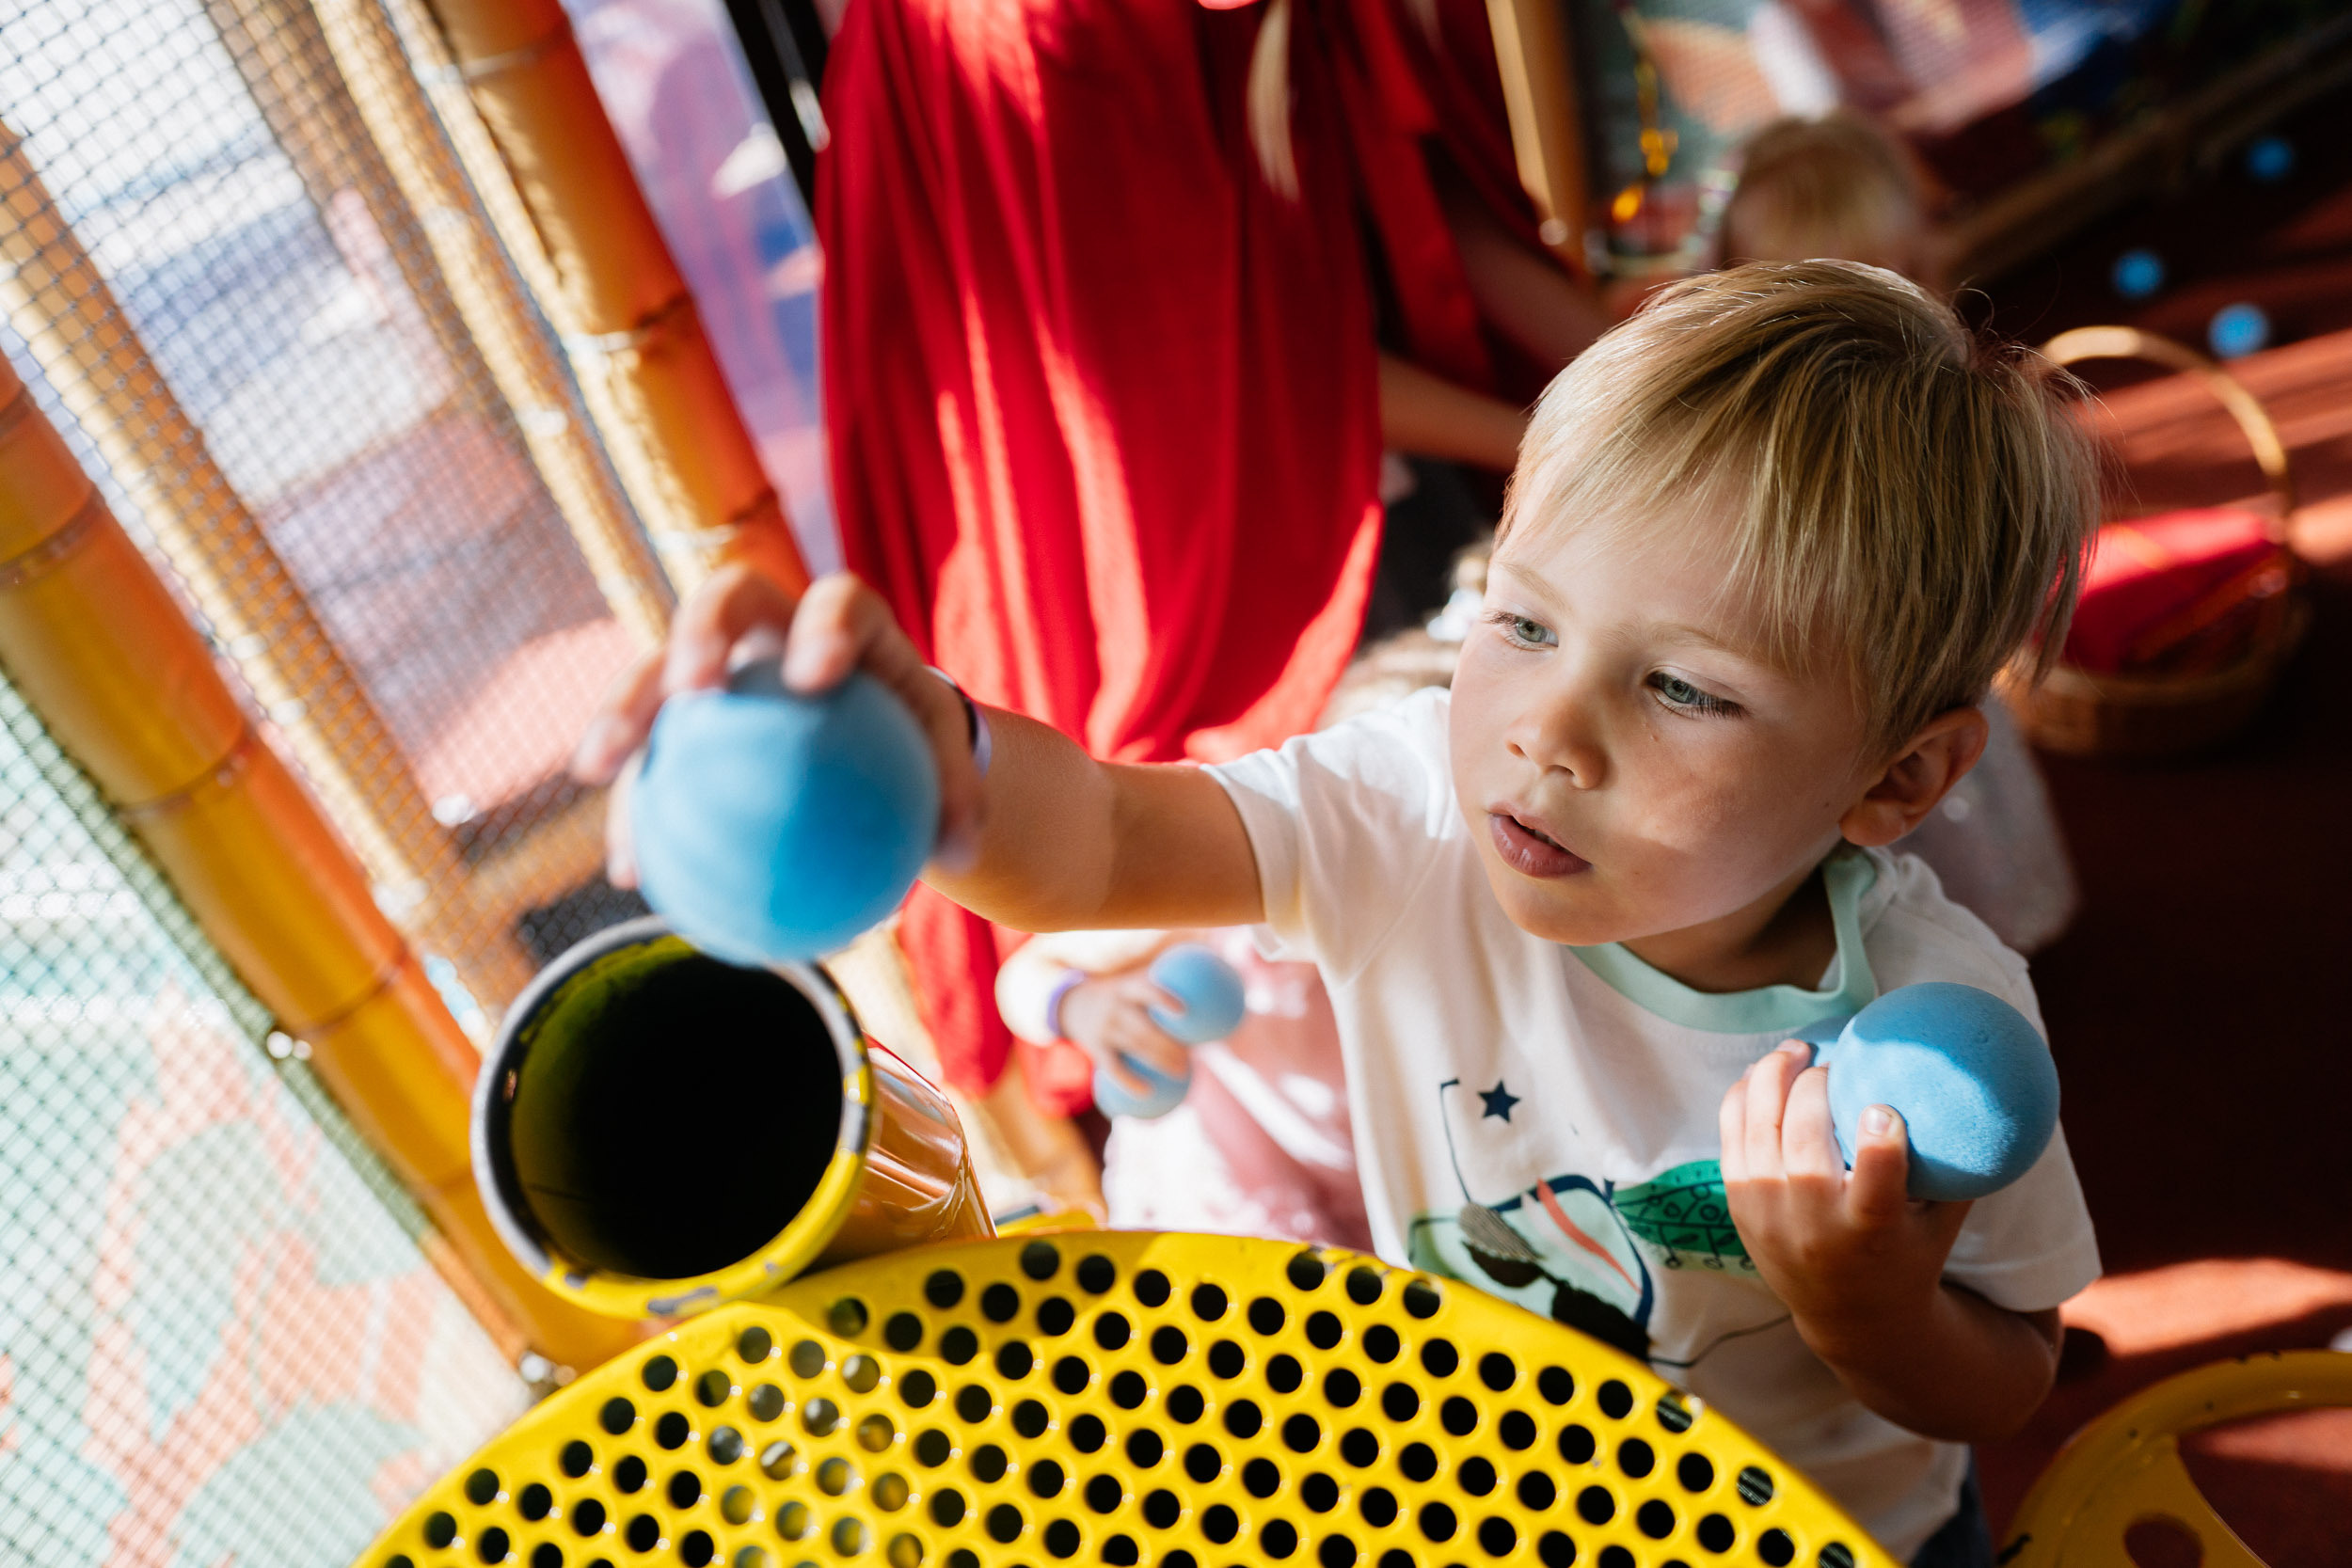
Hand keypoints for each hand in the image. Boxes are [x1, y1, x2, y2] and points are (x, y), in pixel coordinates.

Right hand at [571, 567, 985, 885]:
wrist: (876, 751)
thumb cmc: (917, 752)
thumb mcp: (945, 772)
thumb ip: (957, 802)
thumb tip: (961, 856)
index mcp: (845, 621)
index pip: (837, 601)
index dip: (824, 624)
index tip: (814, 677)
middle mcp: (771, 624)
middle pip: (721, 602)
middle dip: (699, 633)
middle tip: (690, 687)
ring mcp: (717, 663)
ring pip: (657, 670)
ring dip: (623, 711)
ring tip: (599, 767)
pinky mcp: (679, 715)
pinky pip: (648, 757)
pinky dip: (636, 810)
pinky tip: (631, 870)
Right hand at [1058, 972, 1190, 1100]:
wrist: (1074, 1003)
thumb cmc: (1119, 992)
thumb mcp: (1133, 980)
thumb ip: (1164, 981)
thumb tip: (1208, 980)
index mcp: (1126, 988)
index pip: (1145, 990)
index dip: (1162, 1000)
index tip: (1184, 1011)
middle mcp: (1114, 1007)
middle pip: (1143, 1028)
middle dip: (1168, 1044)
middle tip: (1190, 1057)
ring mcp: (1104, 1028)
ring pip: (1134, 1048)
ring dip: (1160, 1062)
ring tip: (1182, 1073)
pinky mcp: (1095, 1048)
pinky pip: (1113, 1069)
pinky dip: (1129, 1082)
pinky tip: (1148, 1093)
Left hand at [1719, 1042, 1970, 1361]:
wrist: (1850, 1318)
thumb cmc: (1909, 1254)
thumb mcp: (1943, 1220)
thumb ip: (1955, 1166)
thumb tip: (1976, 1093)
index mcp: (1870, 1230)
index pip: (1875, 1182)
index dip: (1879, 1139)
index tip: (1884, 1107)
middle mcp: (1813, 1224)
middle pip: (1805, 1139)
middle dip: (1815, 1086)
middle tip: (1832, 1060)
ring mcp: (1769, 1213)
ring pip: (1759, 1127)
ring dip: (1773, 1077)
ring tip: (1796, 1050)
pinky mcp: (1739, 1205)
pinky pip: (1732, 1136)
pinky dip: (1744, 1096)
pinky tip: (1763, 1073)